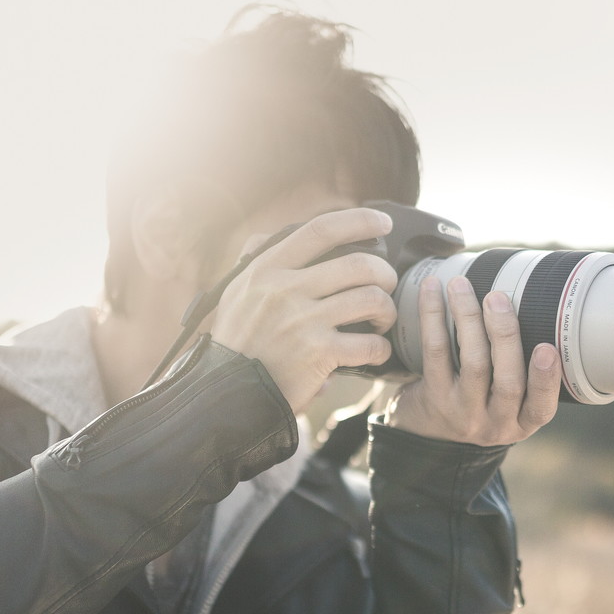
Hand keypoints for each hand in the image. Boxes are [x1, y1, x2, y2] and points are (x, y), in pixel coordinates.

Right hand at [209, 207, 397, 413]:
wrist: (226, 393)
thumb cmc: (235, 343)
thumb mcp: (235, 293)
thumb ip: (255, 262)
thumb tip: (269, 236)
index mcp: (267, 269)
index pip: (320, 230)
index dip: (359, 221)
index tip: (383, 223)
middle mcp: (286, 290)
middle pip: (358, 264)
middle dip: (385, 273)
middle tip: (386, 285)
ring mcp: (303, 322)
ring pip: (370, 300)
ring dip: (387, 310)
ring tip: (382, 320)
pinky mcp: (318, 354)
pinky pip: (369, 344)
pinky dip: (381, 349)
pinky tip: (376, 352)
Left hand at [383, 275, 560, 444]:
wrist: (428, 426)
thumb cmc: (480, 398)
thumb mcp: (509, 400)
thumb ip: (525, 367)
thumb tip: (537, 301)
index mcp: (523, 422)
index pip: (541, 408)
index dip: (546, 380)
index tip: (547, 348)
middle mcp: (495, 425)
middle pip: (508, 382)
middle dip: (505, 335)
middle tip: (498, 297)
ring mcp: (463, 414)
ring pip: (473, 364)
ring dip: (468, 318)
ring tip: (461, 286)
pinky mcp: (434, 399)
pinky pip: (436, 353)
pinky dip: (434, 317)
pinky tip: (432, 290)